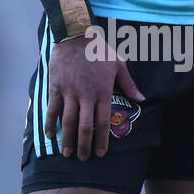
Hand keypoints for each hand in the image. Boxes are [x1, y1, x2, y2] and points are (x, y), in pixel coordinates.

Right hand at [45, 36, 144, 160]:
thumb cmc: (99, 49)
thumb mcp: (119, 64)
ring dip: (67, 139)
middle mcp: (86, 95)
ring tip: (67, 153)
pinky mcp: (56, 87)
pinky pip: (52, 109)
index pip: (103, 123)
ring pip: (68, 121)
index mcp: (103, 92)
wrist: (75, 35)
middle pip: (85, 127)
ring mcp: (69, 92)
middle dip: (84, 146)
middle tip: (83, 158)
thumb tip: (142, 99)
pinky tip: (51, 135)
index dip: (101, 141)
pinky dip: (51, 123)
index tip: (100, 154)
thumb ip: (129, 84)